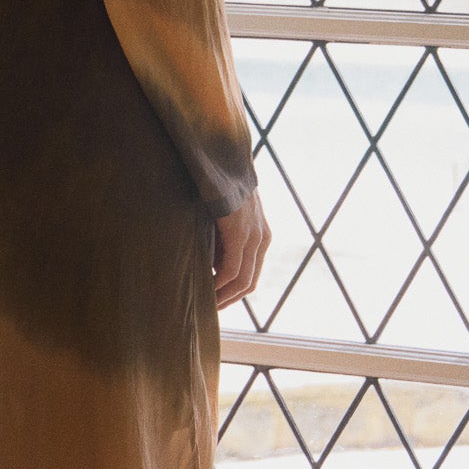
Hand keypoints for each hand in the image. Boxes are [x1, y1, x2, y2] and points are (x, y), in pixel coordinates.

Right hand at [213, 190, 269, 310]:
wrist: (223, 157)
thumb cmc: (218, 184)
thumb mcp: (224, 216)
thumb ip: (222, 239)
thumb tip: (209, 261)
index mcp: (261, 235)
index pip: (251, 274)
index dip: (234, 292)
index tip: (216, 301)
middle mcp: (262, 239)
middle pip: (249, 283)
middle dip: (230, 299)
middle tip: (210, 310)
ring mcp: (254, 237)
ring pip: (242, 281)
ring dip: (224, 297)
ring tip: (207, 306)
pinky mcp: (241, 234)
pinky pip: (232, 270)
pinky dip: (219, 284)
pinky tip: (206, 290)